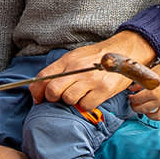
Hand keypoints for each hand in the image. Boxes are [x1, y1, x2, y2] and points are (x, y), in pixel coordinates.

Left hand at [30, 30, 157, 113]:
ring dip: (72, 100)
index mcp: (68, 60)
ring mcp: (91, 80)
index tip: (39, 98)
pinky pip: (85, 105)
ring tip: (80, 93)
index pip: (43, 76)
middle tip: (61, 97)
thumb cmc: (96, 58)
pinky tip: (90, 96)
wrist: (123, 53)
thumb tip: (38, 89)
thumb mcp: (74, 58)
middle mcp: (77, 69)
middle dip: (53, 97)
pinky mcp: (103, 89)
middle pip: (53, 90)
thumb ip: (57, 71)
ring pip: (69, 99)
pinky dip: (85, 104)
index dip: (37, 91)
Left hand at [127, 64, 159, 119]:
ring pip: (157, 117)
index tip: (130, 97)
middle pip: (144, 109)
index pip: (137, 99)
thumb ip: (139, 83)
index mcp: (153, 91)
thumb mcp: (150, 75)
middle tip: (134, 105)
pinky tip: (157, 112)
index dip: (132, 99)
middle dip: (136, 108)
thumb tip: (131, 90)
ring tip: (145, 111)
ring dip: (149, 116)